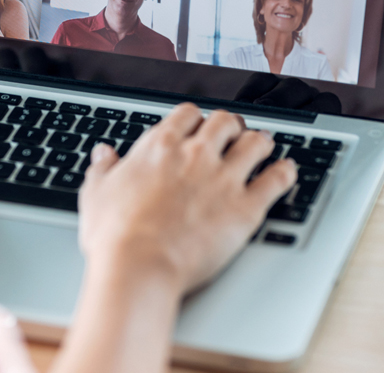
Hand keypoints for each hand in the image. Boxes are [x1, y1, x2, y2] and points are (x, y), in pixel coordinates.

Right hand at [78, 103, 296, 294]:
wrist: (140, 267)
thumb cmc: (115, 236)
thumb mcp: (96, 194)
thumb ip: (103, 168)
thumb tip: (104, 153)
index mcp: (160, 146)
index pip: (188, 114)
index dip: (195, 119)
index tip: (197, 128)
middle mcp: (196, 154)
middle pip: (225, 122)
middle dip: (230, 126)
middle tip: (232, 134)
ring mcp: (224, 178)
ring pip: (255, 142)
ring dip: (259, 142)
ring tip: (263, 145)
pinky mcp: (246, 207)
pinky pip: (276, 179)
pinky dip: (285, 172)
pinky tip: (286, 171)